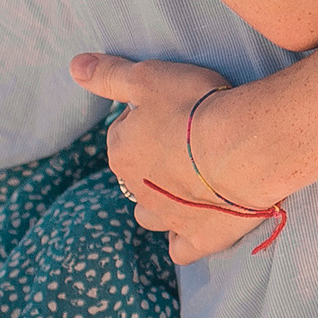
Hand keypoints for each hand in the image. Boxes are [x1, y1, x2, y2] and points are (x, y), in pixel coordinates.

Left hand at [71, 52, 282, 265]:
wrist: (243, 147)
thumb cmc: (196, 107)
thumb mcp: (148, 77)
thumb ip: (110, 75)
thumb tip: (74, 67)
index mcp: (122, 151)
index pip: (124, 133)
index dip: (148, 120)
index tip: (174, 111)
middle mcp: (137, 190)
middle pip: (136, 176)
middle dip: (154, 164)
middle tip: (187, 143)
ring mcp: (168, 218)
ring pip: (149, 217)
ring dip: (160, 205)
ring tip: (186, 187)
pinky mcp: (199, 238)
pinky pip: (181, 250)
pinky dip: (184, 240)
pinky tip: (196, 228)